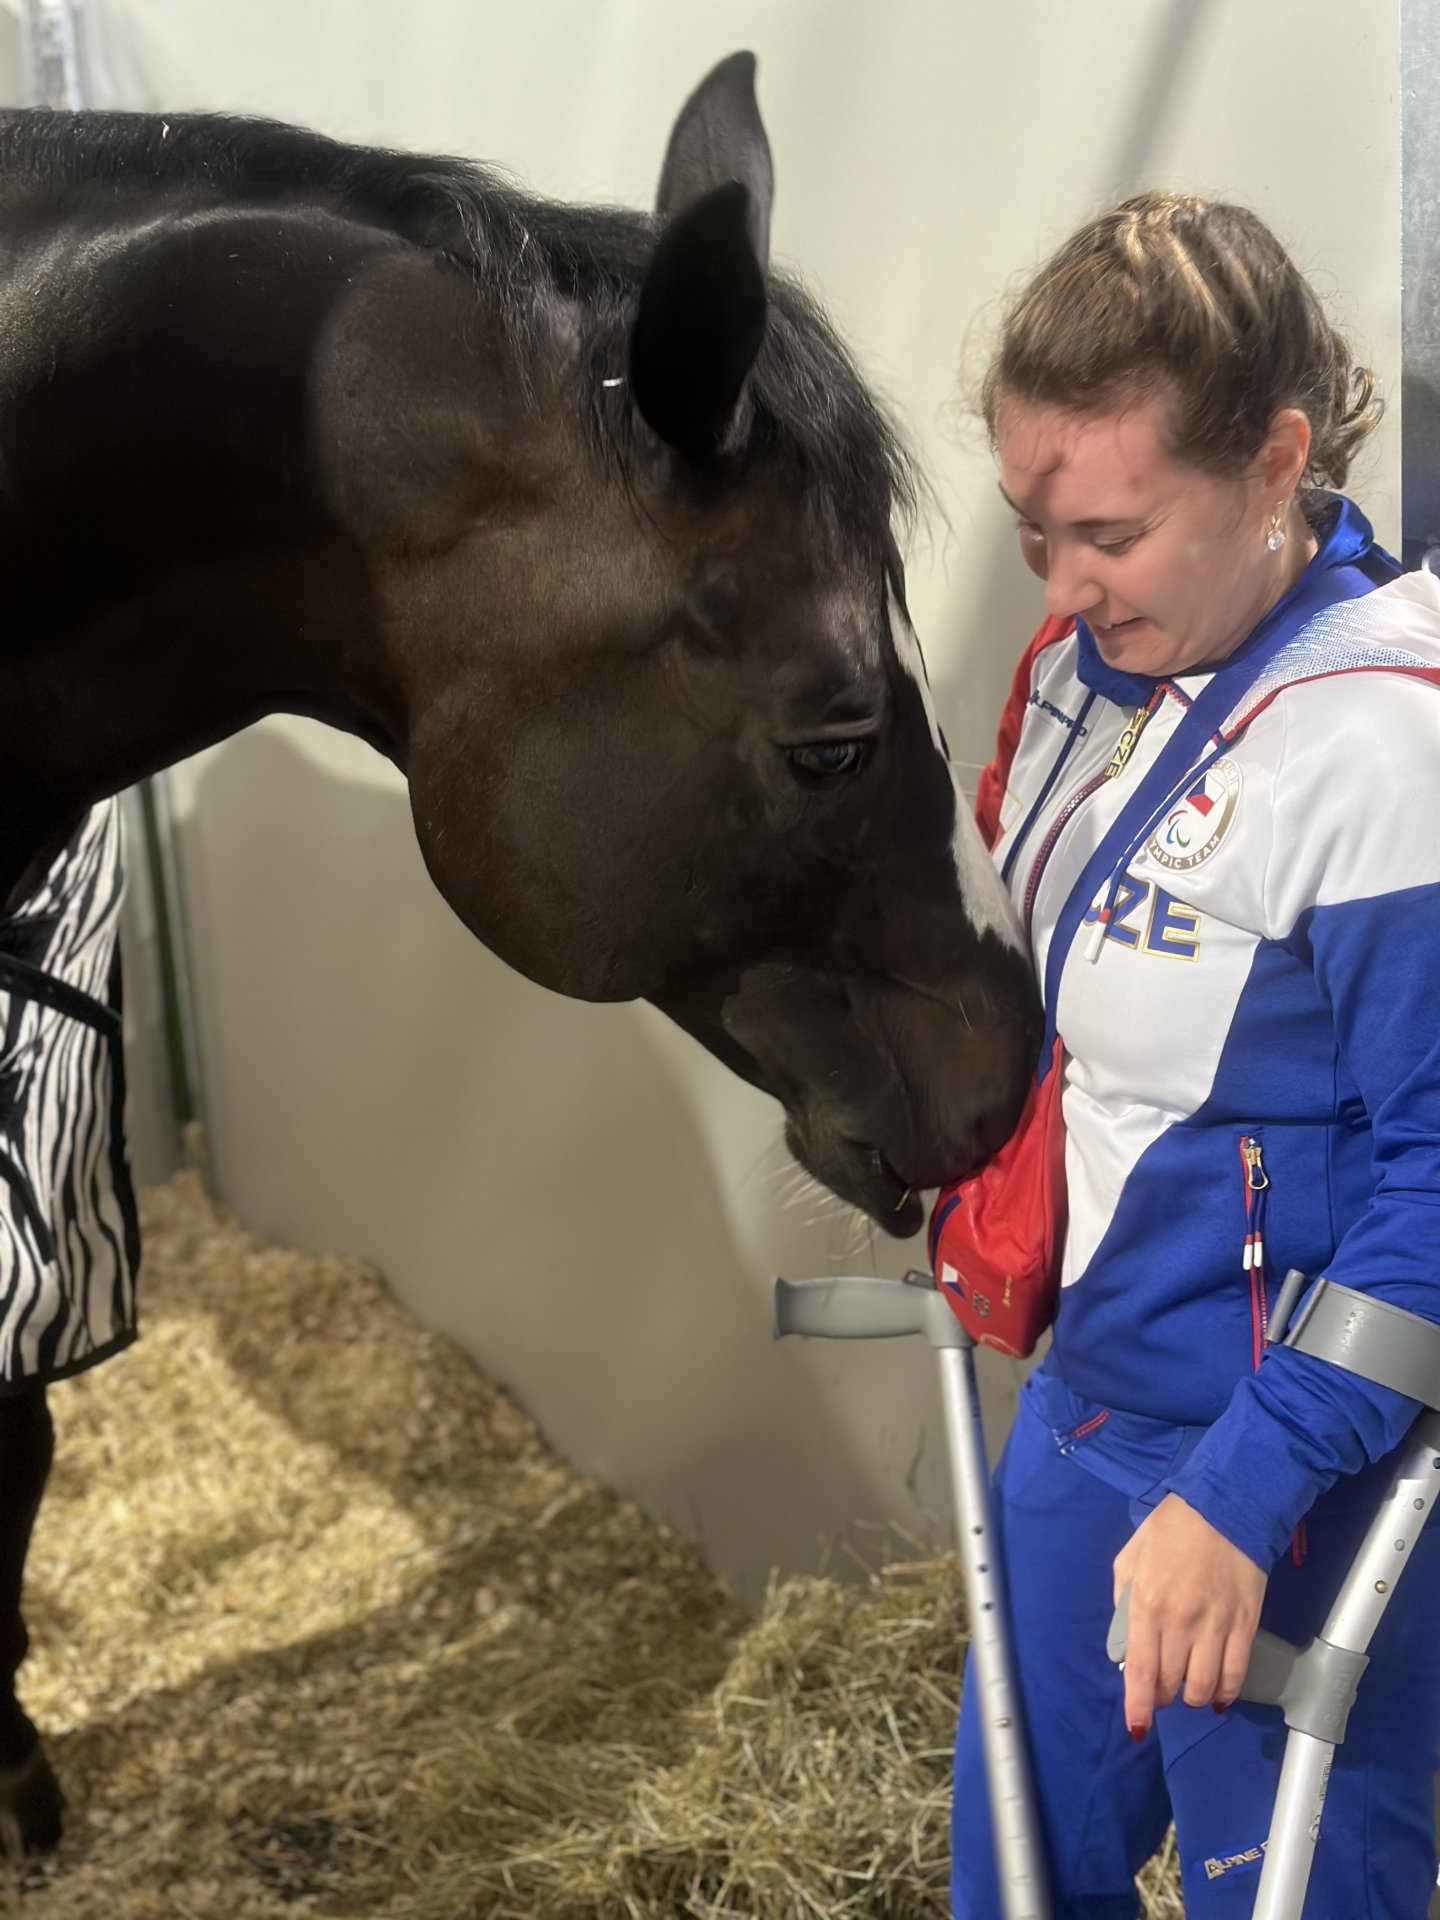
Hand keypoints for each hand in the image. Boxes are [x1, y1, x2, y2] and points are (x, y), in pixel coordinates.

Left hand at [1112, 1492, 1266, 1738]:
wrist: (1225, 1506)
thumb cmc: (1171, 1528)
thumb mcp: (1130, 1557)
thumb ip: (1123, 1601)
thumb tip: (1127, 1643)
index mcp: (1147, 1603)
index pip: (1141, 1672)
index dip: (1139, 1708)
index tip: (1138, 1728)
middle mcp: (1181, 1621)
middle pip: (1171, 1684)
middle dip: (1162, 1696)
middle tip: (1161, 1688)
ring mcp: (1216, 1625)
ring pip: (1203, 1687)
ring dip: (1192, 1696)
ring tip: (1186, 1687)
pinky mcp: (1246, 1625)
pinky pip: (1235, 1675)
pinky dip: (1225, 1693)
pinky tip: (1216, 1695)